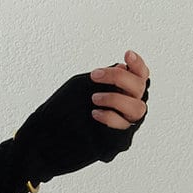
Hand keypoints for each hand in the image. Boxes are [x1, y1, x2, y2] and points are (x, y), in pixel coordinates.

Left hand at [12, 49, 152, 183]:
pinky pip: (123, 126)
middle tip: (94, 76)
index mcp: (122, 89)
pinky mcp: (118, 138)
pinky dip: (109, 117)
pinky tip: (94, 114)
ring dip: (115, 99)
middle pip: (139, 87)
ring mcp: (125, 121)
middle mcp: (128, 103)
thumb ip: (105, 78)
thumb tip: (122, 68)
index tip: (126, 55)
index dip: (138, 64)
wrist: (51, 135)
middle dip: (117, 78)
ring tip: (94, 98)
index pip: (141, 74)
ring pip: (137, 108)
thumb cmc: (65, 107)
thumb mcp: (82, 85)